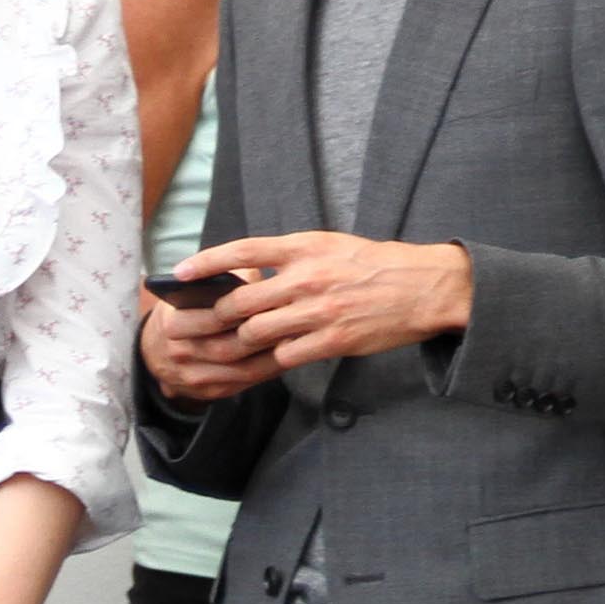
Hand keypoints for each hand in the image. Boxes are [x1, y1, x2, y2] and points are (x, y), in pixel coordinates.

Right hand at [140, 282, 280, 405]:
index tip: (275, 299)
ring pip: (241, 368)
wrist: (155, 352)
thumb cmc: (181, 312)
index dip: (247, 309)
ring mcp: (194, 376)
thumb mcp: (189, 289)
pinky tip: (286, 356)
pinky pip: (245, 383)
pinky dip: (268, 370)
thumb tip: (260, 273)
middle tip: (293, 321)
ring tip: (295, 339)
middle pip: (230, 344)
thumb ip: (222, 278)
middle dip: (263, 333)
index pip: (215, 315)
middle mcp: (180, 351)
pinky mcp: (209, 392)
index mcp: (172, 321)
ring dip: (271, 355)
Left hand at [174, 231, 474, 370]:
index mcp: (305, 248)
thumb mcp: (331, 246)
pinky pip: (285, 355)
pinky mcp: (332, 341)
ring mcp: (319, 311)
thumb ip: (291, 258)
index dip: (207, 262)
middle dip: (214, 317)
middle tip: (199, 325)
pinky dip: (274, 358)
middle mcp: (308, 278)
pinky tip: (274, 356)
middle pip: (241, 301)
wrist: (424, 287)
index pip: (243, 252)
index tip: (180, 271)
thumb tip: (250, 271)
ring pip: (257, 332)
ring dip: (240, 341)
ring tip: (232, 345)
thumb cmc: (375, 265)